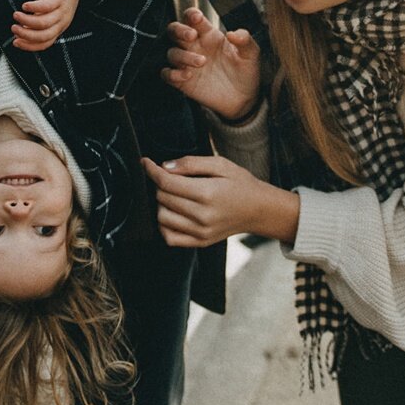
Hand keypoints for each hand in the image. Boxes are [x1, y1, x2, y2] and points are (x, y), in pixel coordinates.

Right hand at [11, 0, 82, 50]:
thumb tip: (19, 32)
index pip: (45, 43)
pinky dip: (34, 7)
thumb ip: (36, 24)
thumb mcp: (49, 14)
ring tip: (16, 15)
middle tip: (14, 29)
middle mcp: (62, 22)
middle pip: (44, 36)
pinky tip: (25, 6)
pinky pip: (47, 6)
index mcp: (58, 28)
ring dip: (27, 21)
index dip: (29, 46)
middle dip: (26, 35)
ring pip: (44, 22)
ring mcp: (62, 10)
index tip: (15, 42)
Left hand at [141, 155, 300, 247]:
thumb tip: (166, 167)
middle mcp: (203, 216)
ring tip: (174, 194)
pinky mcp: (201, 242)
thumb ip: (191, 163)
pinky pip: (169, 237)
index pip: (167, 183)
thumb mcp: (220, 164)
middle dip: (160, 184)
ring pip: (162, 218)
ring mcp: (201, 232)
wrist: (259, 209)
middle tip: (171, 177)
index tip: (145, 162)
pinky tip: (173, 212)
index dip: (151, 170)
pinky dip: (164, 225)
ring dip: (161, 203)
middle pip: (162, 198)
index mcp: (208, 193)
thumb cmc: (240, 184)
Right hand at [162, 7, 261, 119]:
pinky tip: (187, 75)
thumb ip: (245, 40)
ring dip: (183, 56)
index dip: (191, 14)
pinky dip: (172, 74)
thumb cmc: (245, 72)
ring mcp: (187, 63)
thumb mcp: (251, 54)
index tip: (197, 18)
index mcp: (209, 35)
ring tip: (201, 62)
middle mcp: (195, 46)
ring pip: (172, 52)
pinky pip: (167, 74)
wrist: (244, 99)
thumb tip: (233, 33)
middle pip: (174, 30)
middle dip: (179, 30)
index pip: (192, 18)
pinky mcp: (183, 81)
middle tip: (191, 36)